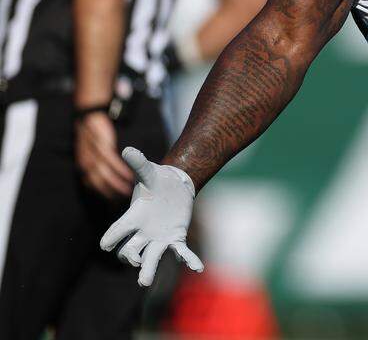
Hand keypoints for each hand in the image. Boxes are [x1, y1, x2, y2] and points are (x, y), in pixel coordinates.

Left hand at [75, 111, 133, 197]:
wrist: (88, 116)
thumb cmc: (92, 135)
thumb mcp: (91, 152)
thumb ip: (97, 165)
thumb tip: (109, 178)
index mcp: (84, 166)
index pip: (93, 185)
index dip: (104, 194)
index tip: (116, 202)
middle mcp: (87, 163)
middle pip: (98, 183)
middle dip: (111, 193)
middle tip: (125, 201)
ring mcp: (94, 155)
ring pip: (105, 174)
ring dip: (117, 184)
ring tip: (130, 192)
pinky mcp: (102, 145)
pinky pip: (112, 162)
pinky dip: (121, 170)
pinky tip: (130, 176)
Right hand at [100, 147, 203, 286]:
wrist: (174, 186)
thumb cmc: (157, 179)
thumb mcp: (148, 171)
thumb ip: (138, 163)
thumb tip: (128, 149)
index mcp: (134, 216)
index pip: (118, 229)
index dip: (111, 237)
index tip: (105, 245)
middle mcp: (143, 232)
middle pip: (131, 250)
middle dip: (130, 257)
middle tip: (135, 262)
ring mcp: (158, 237)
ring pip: (151, 258)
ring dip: (148, 270)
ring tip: (145, 283)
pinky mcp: (175, 238)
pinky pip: (180, 252)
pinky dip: (188, 259)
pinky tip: (198, 267)